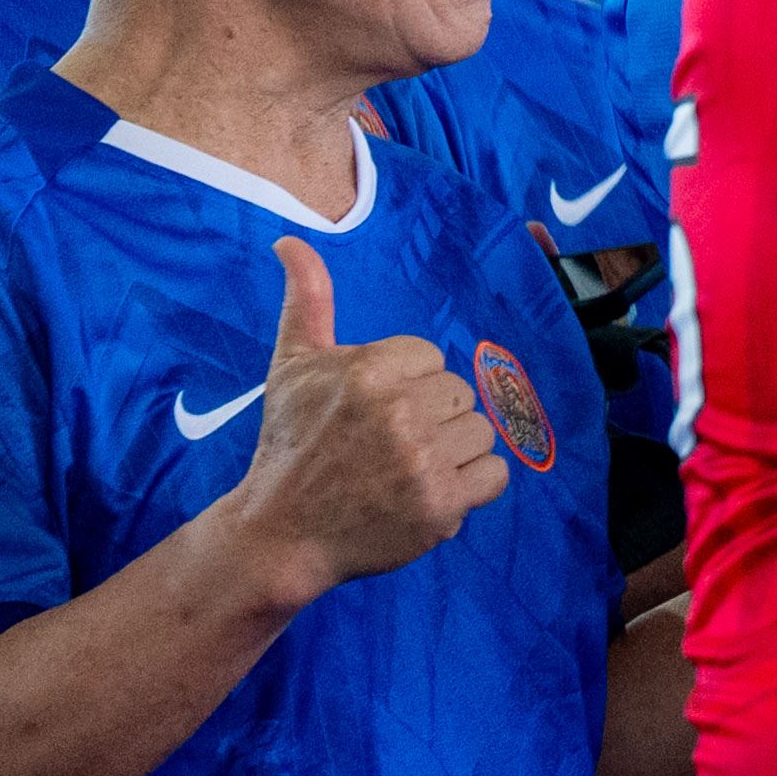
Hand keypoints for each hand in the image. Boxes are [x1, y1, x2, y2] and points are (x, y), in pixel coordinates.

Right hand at [215, 241, 504, 610]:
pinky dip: (472, 487)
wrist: (279, 534)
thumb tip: (291, 241)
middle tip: (384, 446)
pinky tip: (427, 492)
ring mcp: (423, 461)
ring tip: (403, 469)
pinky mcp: (442, 504)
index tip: (369, 415)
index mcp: (370, 371)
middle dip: (431, 418)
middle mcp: (399, 412)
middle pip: (461, 394)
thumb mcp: (292, 366)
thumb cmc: (288, 444)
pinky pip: (497, 475)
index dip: (406, 387)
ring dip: (453, 453)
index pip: (433, 359)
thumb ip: (307, 300)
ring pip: (482, 432)